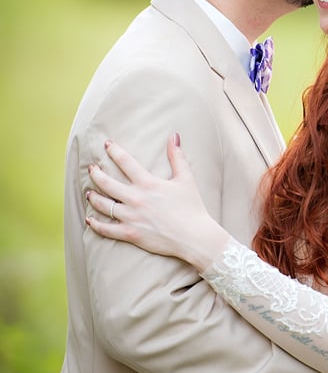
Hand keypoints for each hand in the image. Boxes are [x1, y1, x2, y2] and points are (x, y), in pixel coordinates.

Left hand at [85, 135, 226, 268]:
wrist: (193, 236)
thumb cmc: (192, 207)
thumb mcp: (186, 178)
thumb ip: (177, 157)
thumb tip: (174, 136)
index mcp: (148, 183)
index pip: (125, 162)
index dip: (114, 151)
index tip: (106, 144)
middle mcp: (136, 198)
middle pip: (107, 182)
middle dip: (96, 173)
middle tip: (91, 168)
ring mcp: (131, 217)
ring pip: (103, 205)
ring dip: (93, 197)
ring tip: (88, 193)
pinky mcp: (130, 234)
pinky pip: (106, 229)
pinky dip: (95, 224)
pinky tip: (89, 220)